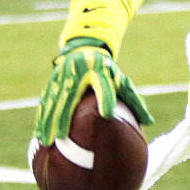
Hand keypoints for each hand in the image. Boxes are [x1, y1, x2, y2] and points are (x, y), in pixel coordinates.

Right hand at [35, 38, 153, 143]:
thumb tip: (150, 122)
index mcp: (99, 73)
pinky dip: (42, 118)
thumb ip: (134, 101)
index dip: (106, 99)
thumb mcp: (121, 81)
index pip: (104, 87)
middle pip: (69, 97)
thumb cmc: (107, 71)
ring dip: (47, 121)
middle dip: (63, 117)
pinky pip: (45, 102)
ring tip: (46, 141)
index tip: (106, 114)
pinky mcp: (52, 82)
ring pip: (53, 101)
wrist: (84, 49)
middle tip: (62, 138)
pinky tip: (39, 134)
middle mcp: (79, 74)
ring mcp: (63, 77)